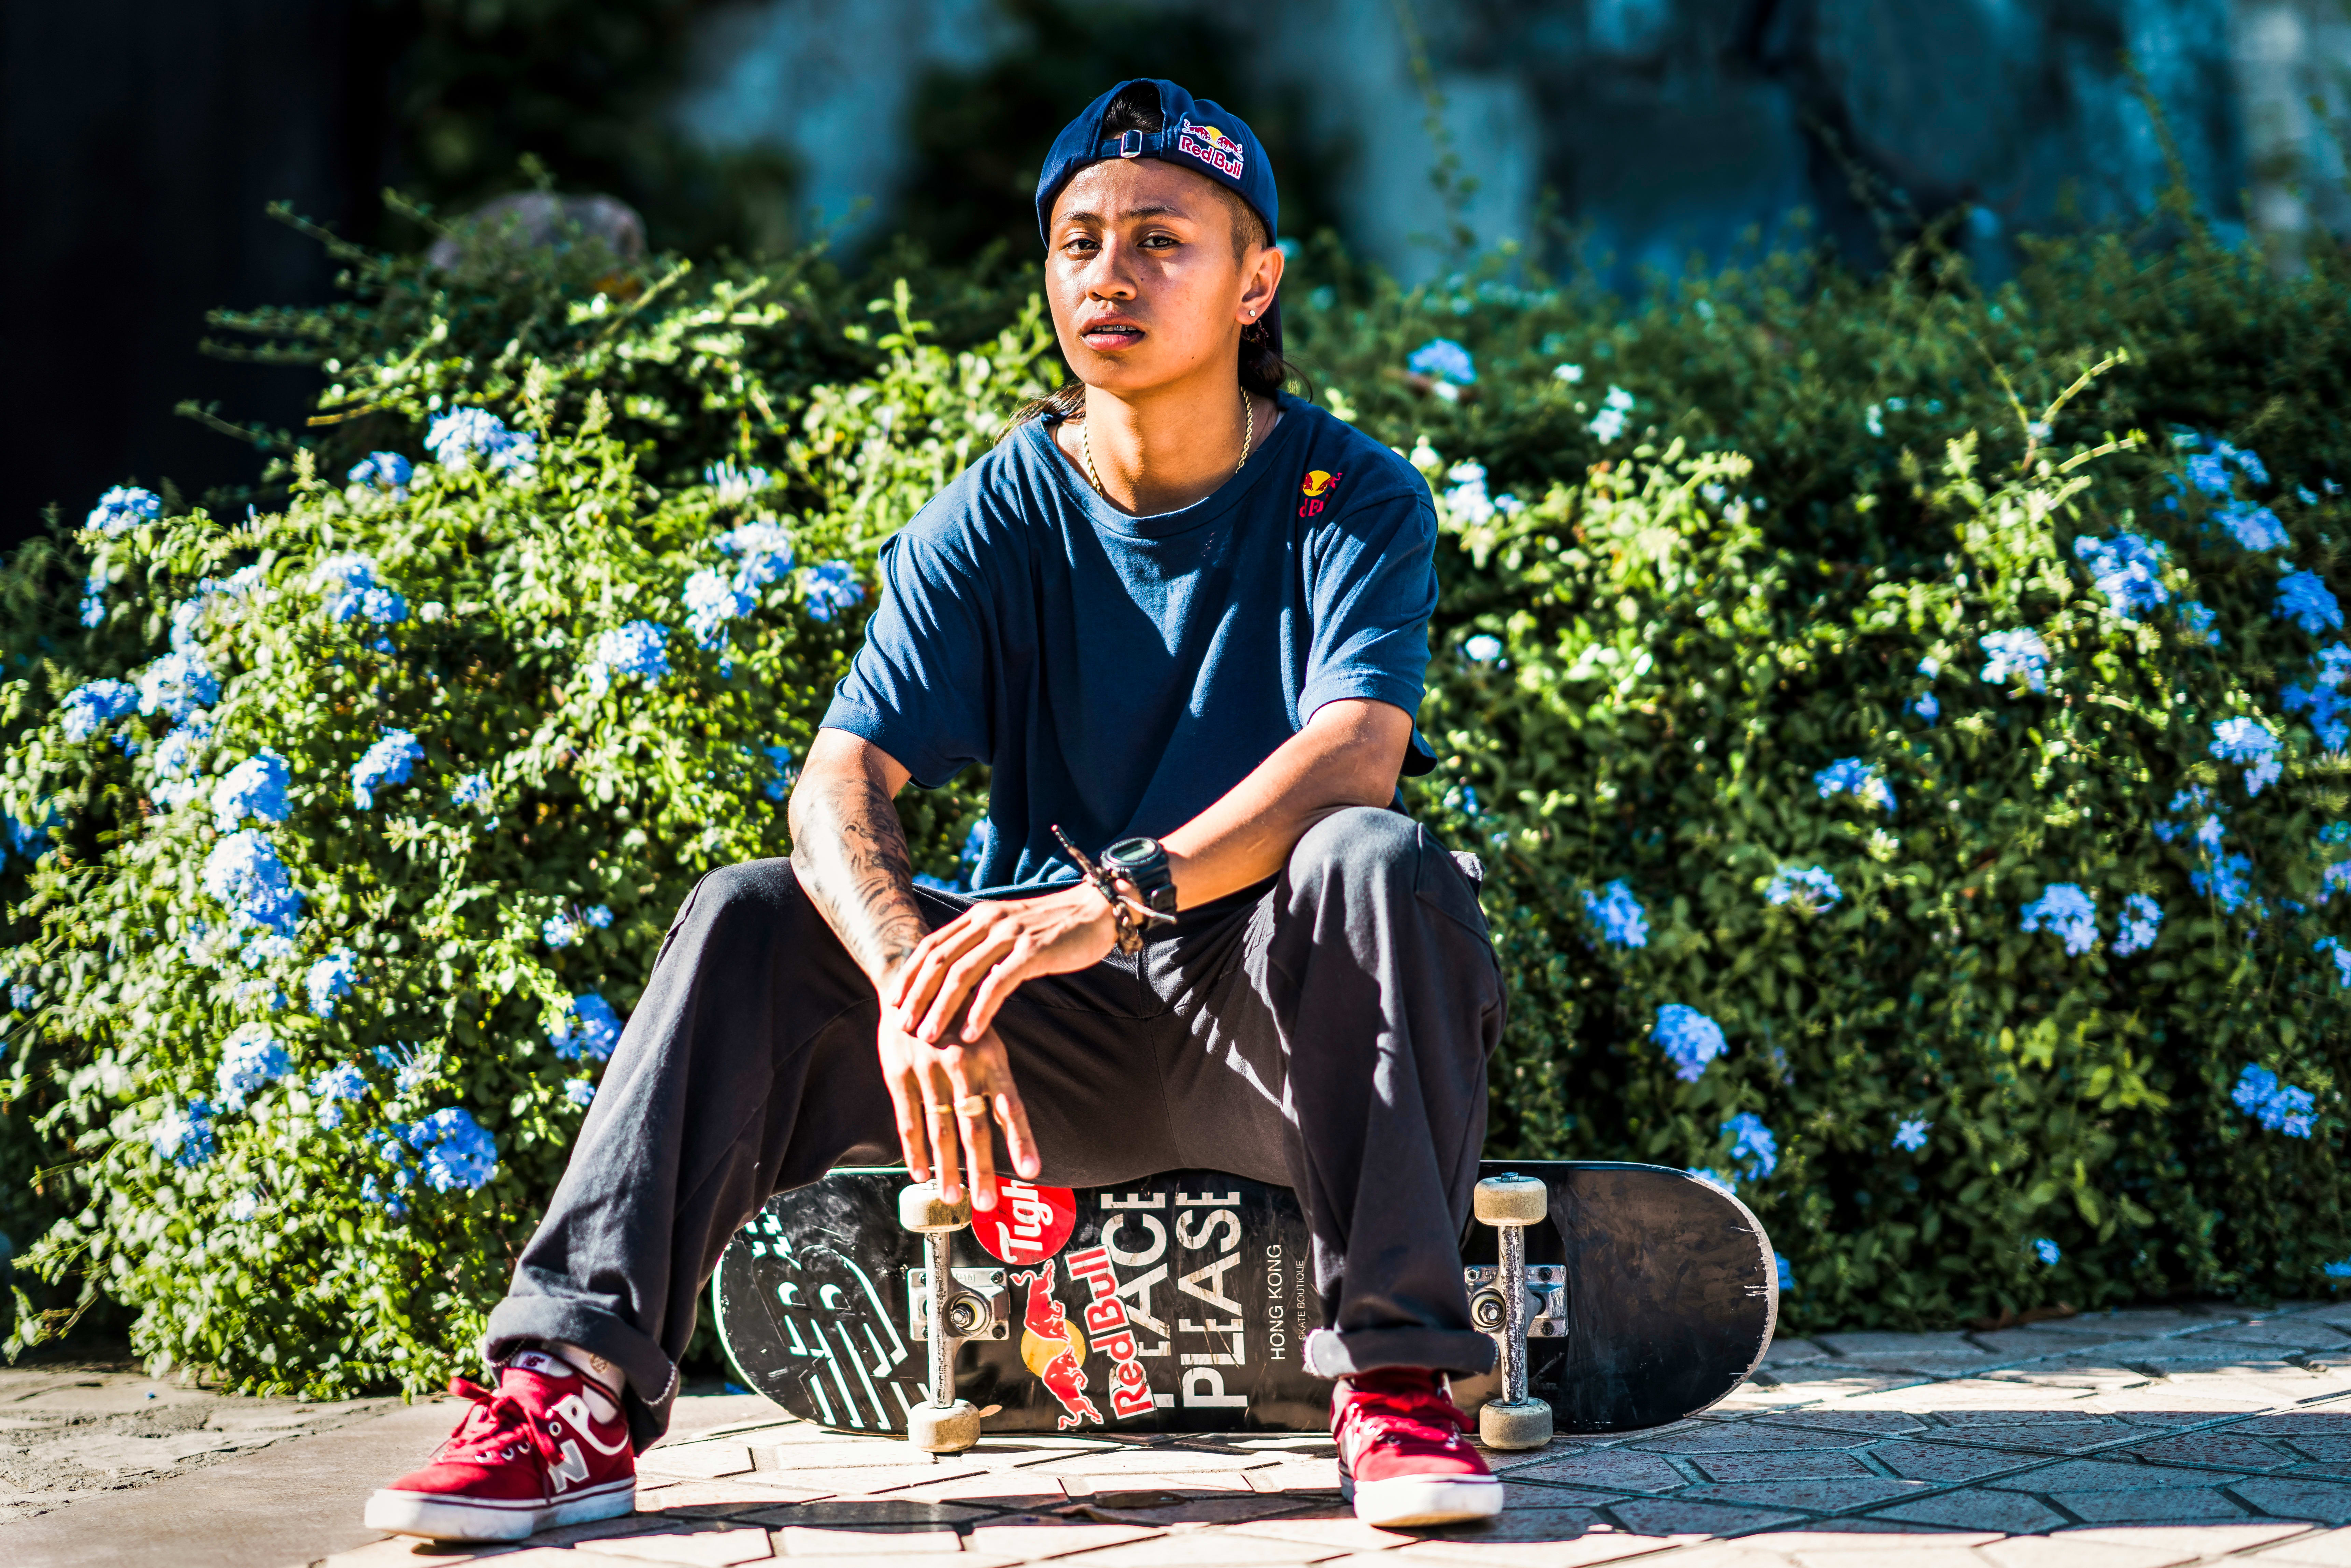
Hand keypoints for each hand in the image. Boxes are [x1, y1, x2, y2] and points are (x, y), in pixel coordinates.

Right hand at [877, 1004, 1038, 1210]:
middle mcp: (961, 1065)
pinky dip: (914, 1150)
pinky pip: (908, 1119)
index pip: (1010, 1106)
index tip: (1032, 1171)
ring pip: (939, 1129)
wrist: (914, 979)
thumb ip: (995, 1084)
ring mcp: (927, 1070)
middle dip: (980, 1168)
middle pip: (972, 1126)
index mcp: (990, 1058)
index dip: (1021, 1140)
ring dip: (946, 1167)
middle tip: (987, 1203)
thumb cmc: (961, 1018)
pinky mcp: (899, 1074)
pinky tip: (919, 1173)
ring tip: (954, 1198)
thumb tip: (1013, 1129)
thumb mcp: (986, 1042)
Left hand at [889, 884, 1118, 1045]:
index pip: (932, 944)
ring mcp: (1010, 935)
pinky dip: (980, 1011)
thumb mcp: (1011, 930)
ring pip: (962, 975)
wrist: (1098, 911)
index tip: (894, 1001)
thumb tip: (956, 977)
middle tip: (902, 1026)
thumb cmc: (1054, 927)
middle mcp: (989, 921)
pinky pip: (997, 985)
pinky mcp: (1033, 951)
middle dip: (917, 996)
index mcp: (980, 915)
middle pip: (939, 961)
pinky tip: (969, 1034)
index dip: (910, 974)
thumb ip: (984, 946)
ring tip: (928, 1036)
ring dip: (941, 1008)